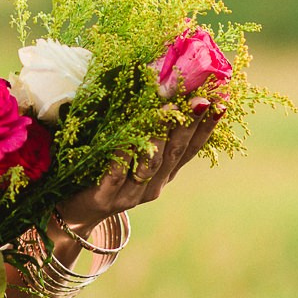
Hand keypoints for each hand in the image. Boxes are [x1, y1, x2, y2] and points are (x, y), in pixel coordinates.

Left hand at [53, 102, 221, 232]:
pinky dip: (125, 156)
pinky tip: (129, 139)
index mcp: (164, 173)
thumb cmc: (104, 171)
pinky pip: (117, 174)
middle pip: (176, 152)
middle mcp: (154, 185)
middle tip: (201, 99)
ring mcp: (131, 194)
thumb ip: (148, 128)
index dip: (207, 126)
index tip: (222, 102)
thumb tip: (162, 84)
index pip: (192, 148)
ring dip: (161, 135)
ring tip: (169, 110)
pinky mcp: (106, 199)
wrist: (75, 213)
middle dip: (189, 125)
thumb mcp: (132, 151)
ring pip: (151, 163)